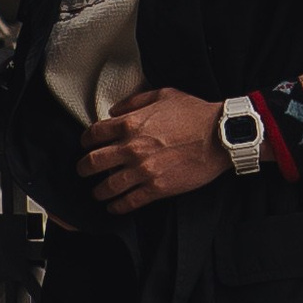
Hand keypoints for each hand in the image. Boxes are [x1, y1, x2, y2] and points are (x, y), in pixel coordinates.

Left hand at [76, 83, 232, 213]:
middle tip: (82, 171)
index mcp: (131, 123)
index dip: (85, 141)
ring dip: (98, 191)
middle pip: (92, 162)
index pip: (93, 134)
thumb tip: (114, 110)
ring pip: (107, 186)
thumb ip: (134, 101)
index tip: (85, 145)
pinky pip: (129, 202)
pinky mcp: (157, 188)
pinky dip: (117, 207)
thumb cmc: (195, 114)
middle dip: (83, 168)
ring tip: (97, 193)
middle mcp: (132, 148)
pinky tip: (114, 207)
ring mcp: (143, 170)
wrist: (220, 136)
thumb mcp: (162, 95)